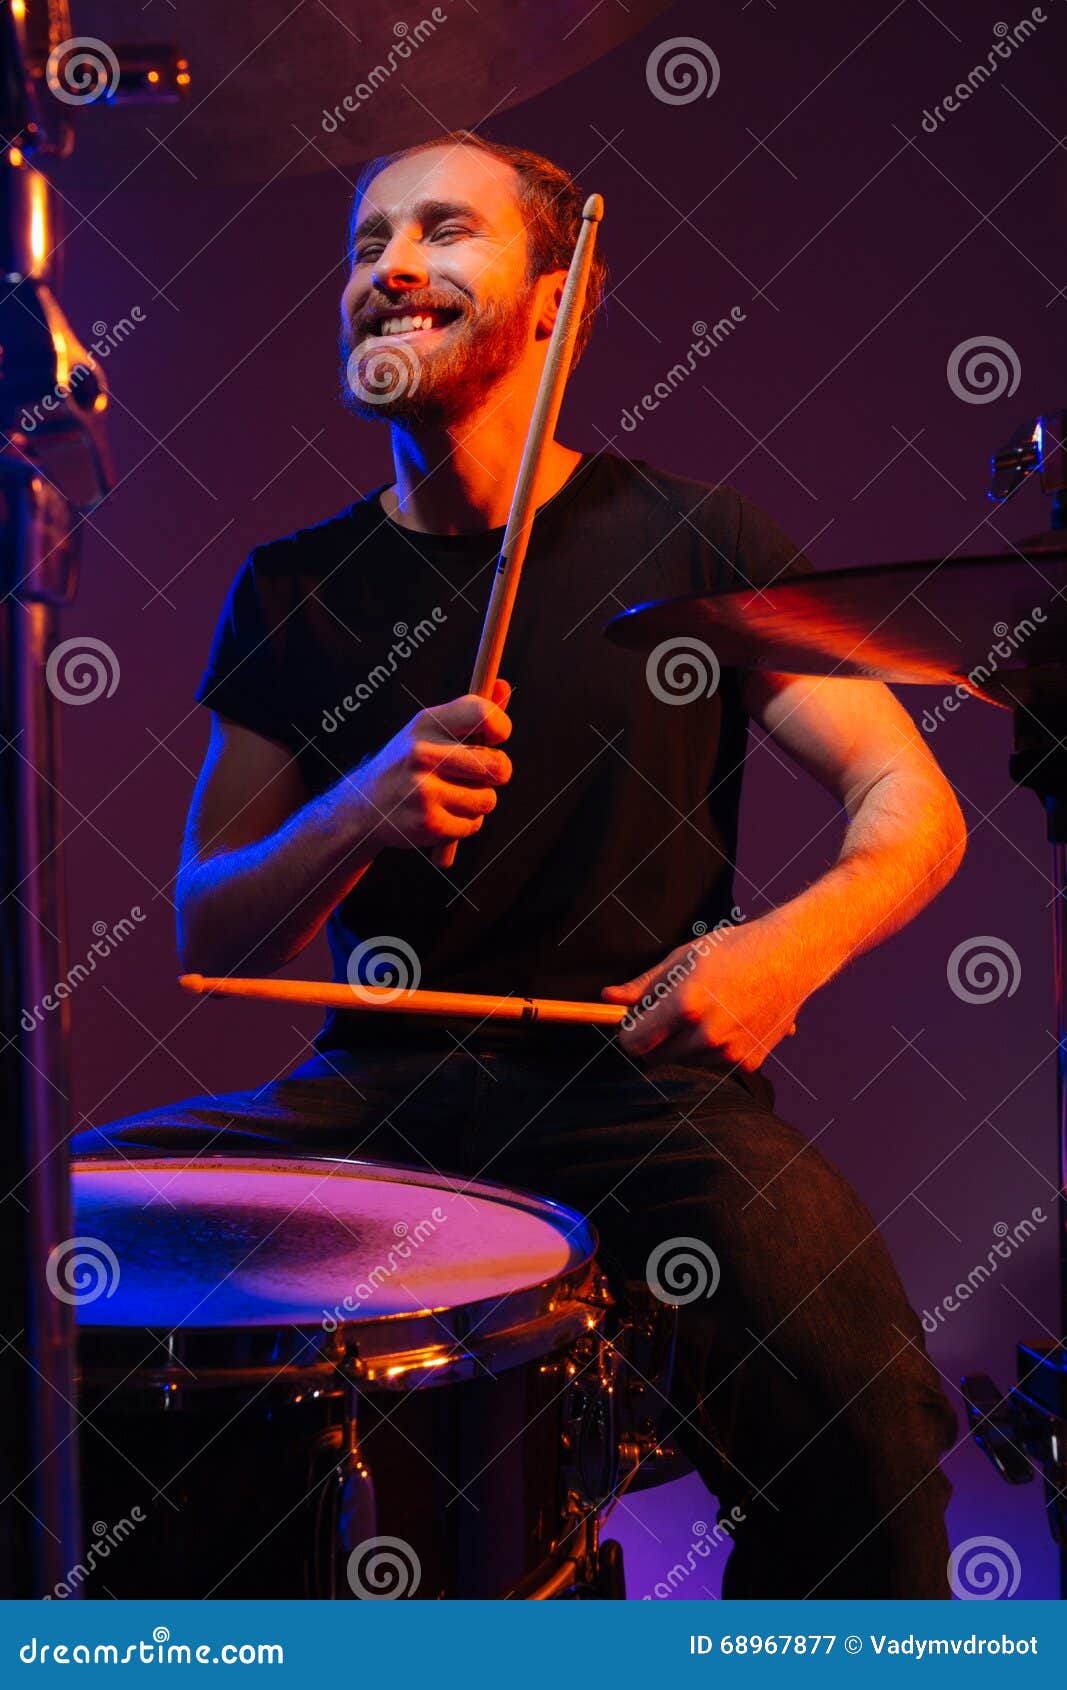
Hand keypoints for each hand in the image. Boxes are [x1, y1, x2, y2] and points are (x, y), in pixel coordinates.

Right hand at [354, 680, 512, 849]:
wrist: (366, 805)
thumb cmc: (409, 762)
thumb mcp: (431, 729)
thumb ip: (471, 711)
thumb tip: (503, 685)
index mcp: (427, 722)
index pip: (484, 715)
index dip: (501, 728)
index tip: (495, 738)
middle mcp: (423, 753)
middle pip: (499, 766)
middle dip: (497, 773)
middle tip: (481, 773)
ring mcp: (424, 790)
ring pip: (488, 799)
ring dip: (478, 800)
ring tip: (451, 794)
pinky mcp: (428, 823)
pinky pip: (474, 824)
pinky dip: (465, 822)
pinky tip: (442, 812)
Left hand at [602, 917, 802, 1069]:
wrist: (792, 957)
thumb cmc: (736, 949)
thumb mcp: (685, 957)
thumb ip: (644, 984)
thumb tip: (609, 996)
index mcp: (685, 1005)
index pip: (634, 1043)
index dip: (628, 1033)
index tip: (633, 1023)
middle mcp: (706, 1034)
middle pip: (656, 1056)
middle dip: (656, 1038)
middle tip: (673, 1011)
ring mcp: (729, 1052)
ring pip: (687, 1059)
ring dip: (687, 1042)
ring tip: (710, 1008)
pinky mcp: (749, 1061)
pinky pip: (717, 1061)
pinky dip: (718, 1046)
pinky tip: (733, 1017)